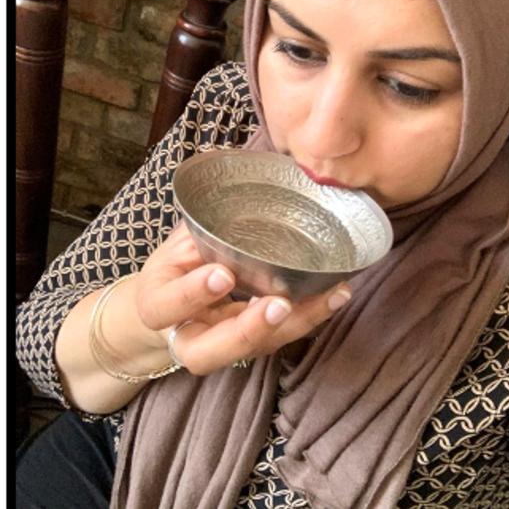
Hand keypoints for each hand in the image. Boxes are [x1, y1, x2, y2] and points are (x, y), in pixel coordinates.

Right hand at [135, 223, 351, 374]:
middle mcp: (187, 335)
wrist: (171, 310)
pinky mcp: (253, 344)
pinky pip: (280, 337)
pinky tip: (335, 294)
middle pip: (208, 353)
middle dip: (247, 331)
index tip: (222, 274)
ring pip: (253, 350)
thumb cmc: (176, 268)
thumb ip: (200, 227)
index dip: (192, 294)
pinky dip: (310, 316)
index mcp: (157, 305)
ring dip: (294, 325)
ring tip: (328, 296)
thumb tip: (229, 170)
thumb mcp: (177, 244)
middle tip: (279, 306)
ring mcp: (222, 346)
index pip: (164, 306)